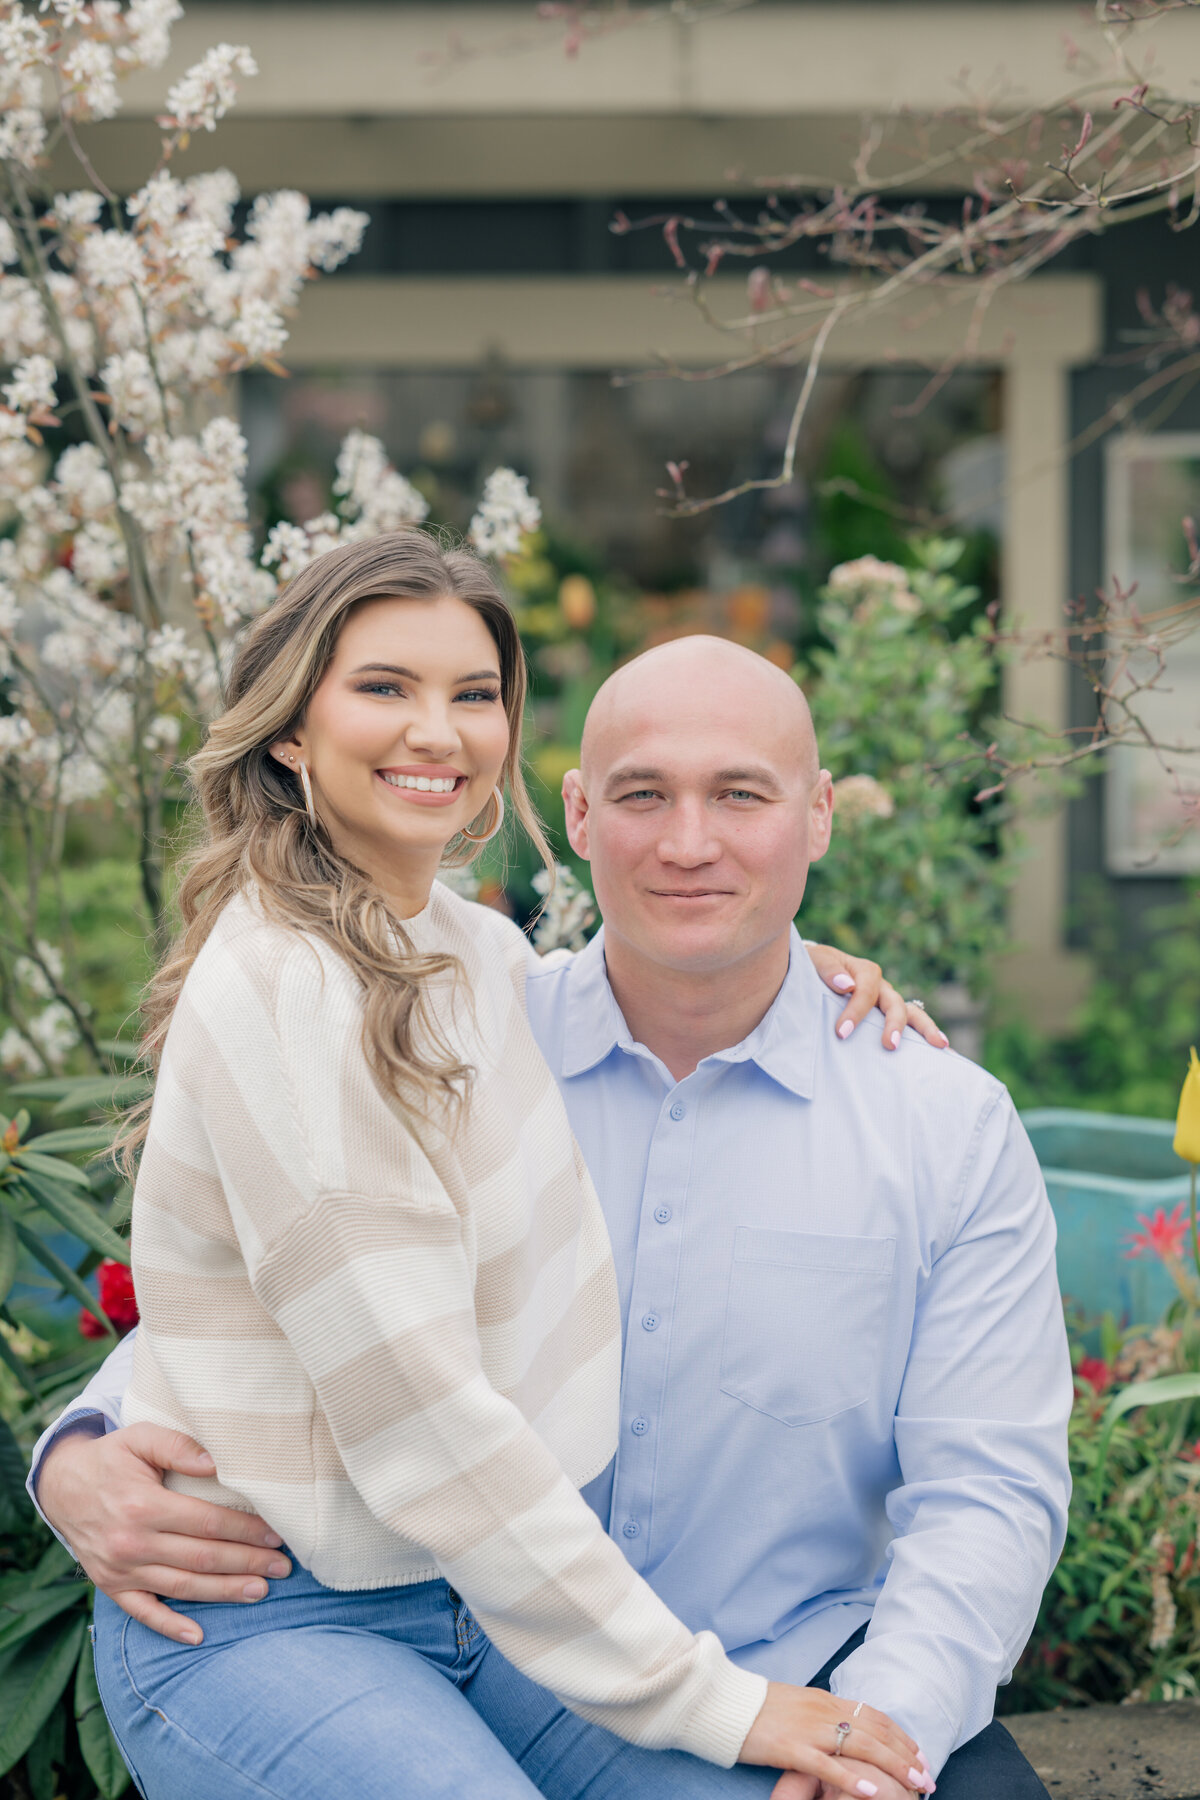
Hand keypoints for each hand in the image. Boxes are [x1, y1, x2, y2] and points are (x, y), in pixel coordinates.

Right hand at [37, 1422, 291, 1643]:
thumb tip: (216, 1463)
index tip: (276, 1533)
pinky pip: (142, 1613)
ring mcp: (120, 1570)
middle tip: (283, 1566)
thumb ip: (178, 1446)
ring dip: (223, 1593)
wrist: (60, 1486)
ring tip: (260, 1591)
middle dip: (247, 1563)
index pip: (207, 1523)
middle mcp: (132, 1543)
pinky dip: (169, 1627)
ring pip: (181, 1587)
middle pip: (201, 1559)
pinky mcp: (110, 1586)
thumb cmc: (111, 1458)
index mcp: (143, 1505)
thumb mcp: (140, 1437)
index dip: (245, 1530)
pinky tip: (198, 1636)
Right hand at [739, 1683, 933, 1799]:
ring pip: (861, 1746)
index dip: (898, 1734)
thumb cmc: (756, 1706)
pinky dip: (853, 1779)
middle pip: (875, 1731)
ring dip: (893, 1766)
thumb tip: (839, 1726)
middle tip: (927, 1777)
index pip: (872, 1715)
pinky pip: (828, 1766)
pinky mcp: (791, 1748)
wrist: (724, 1701)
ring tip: (914, 1785)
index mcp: (823, 1699)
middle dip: (905, 1755)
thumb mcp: (795, 1704)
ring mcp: (808, 1729)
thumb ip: (819, 1714)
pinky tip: (873, 1791)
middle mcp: (822, 1710)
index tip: (918, 1753)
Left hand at [806, 944, 948, 1051]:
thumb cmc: (813, 966)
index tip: (841, 1032)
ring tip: (941, 1045)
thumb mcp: (816, 961)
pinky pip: (909, 1025)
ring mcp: (887, 1002)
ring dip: (925, 1029)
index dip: (855, 1012)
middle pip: (895, 1004)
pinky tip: (943, 1052)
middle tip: (890, 1046)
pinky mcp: (887, 1017)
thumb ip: (828, 970)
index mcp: (865, 971)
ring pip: (911, 1013)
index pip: (865, 992)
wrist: (814, 972)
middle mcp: (881, 987)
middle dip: (894, 1025)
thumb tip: (846, 984)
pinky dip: (925, 1037)